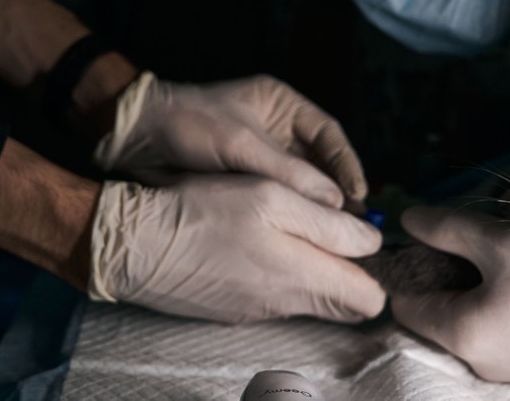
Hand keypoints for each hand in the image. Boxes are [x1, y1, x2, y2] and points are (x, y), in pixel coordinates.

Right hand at [87, 176, 384, 322]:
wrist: (133, 245)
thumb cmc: (202, 212)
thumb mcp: (271, 198)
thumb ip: (326, 223)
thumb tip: (370, 241)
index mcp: (302, 277)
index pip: (369, 300)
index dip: (375, 270)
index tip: (362, 239)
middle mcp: (285, 305)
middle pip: (341, 303)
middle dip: (348, 272)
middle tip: (330, 231)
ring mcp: (257, 311)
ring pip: (307, 297)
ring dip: (311, 268)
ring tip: (288, 228)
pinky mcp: (233, 308)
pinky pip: (274, 296)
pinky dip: (278, 273)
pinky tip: (253, 244)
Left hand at [94, 71, 366, 208]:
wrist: (136, 139)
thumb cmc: (189, 125)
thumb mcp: (241, 144)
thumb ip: (288, 172)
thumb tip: (335, 204)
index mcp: (283, 104)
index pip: (329, 134)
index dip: (347, 164)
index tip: (359, 195)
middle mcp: (278, 128)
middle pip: (320, 162)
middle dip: (335, 191)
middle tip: (353, 224)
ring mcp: (262, 154)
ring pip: (300, 183)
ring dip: (315, 206)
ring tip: (333, 234)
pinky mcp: (245, 178)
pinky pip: (277, 196)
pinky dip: (290, 213)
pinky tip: (300, 233)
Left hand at [390, 206, 509, 388]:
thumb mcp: (500, 244)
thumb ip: (447, 230)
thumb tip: (407, 221)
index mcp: (460, 335)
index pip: (405, 302)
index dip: (407, 264)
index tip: (419, 233)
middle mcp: (479, 358)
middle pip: (440, 304)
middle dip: (447, 264)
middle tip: (467, 227)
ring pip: (474, 307)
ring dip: (480, 273)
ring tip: (505, 241)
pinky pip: (504, 318)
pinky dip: (505, 290)